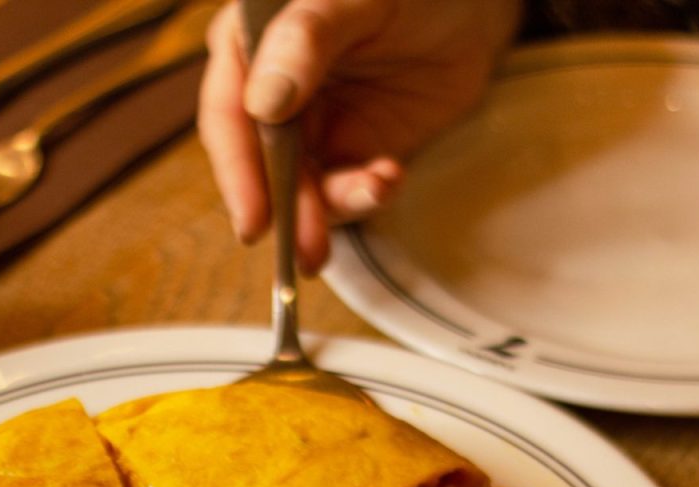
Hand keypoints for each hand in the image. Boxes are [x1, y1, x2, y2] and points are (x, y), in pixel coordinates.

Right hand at [197, 0, 522, 274]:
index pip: (227, 116)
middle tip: (309, 251)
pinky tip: (389, 176)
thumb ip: (305, 40)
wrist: (471, 8)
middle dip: (290, 212)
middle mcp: (271, 96)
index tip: (254, 220)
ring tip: (375, 189)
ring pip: (302, 191)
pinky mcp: (347, 155)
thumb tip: (262, 103)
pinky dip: (366, 195)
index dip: (237, 172)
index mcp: (252, 47)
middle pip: (263, 169)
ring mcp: (310, 131)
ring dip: (334, 208)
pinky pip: (345, 194)